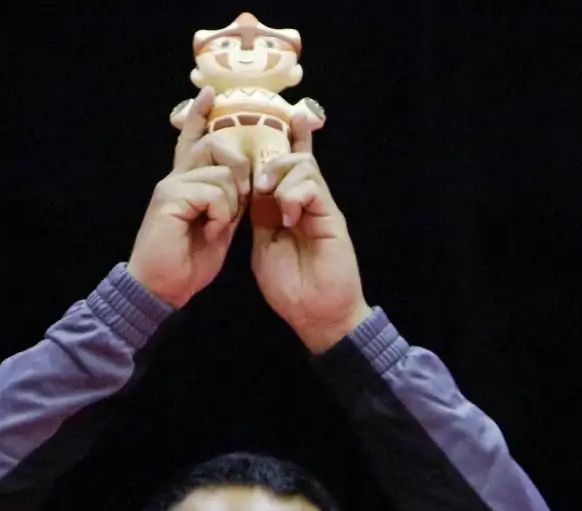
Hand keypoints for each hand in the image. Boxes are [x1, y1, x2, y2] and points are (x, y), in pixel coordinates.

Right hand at [126, 88, 252, 308]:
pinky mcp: (170, 198)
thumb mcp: (218, 227)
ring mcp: (171, 185)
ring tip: (217, 227)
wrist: (161, 288)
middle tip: (238, 201)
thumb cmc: (186, 263)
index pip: (193, 141)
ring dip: (230, 202)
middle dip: (239, 167)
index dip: (199, 116)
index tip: (208, 92)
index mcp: (186, 183)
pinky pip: (213, 191)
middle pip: (216, 143)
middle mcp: (176, 178)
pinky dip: (220, 215)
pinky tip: (209, 233)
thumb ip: (228, 202)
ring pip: (221, 170)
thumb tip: (244, 183)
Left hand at [250, 123, 373, 352]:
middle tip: (258, 184)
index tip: (263, 126)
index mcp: (285, 209)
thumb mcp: (263, 247)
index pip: (280, 170)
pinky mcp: (332, 216)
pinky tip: (289, 217)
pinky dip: (296, 195)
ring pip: (304, 166)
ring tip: (272, 201)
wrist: (316, 314)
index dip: (274, 146)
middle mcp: (304, 203)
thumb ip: (259, 219)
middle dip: (272, 161)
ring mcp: (320, 207)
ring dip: (282, 177)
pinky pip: (314, 186)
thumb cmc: (290, 288)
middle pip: (293, 159)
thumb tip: (249, 192)